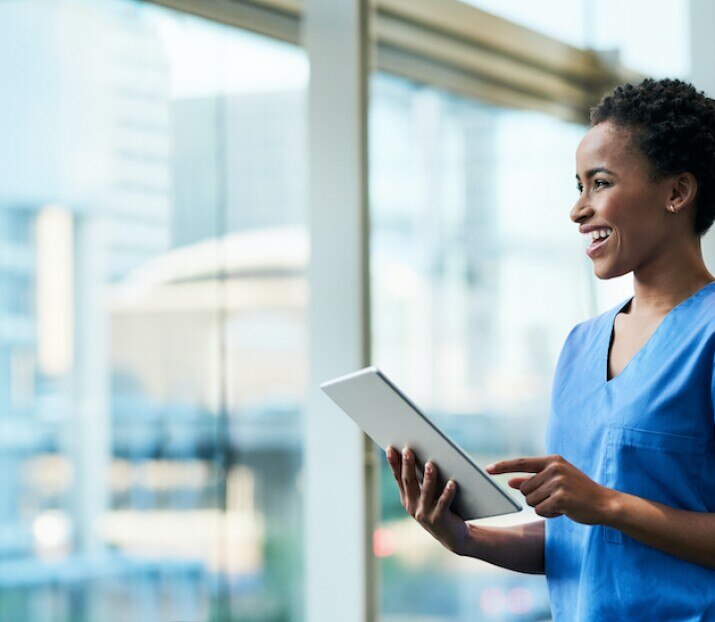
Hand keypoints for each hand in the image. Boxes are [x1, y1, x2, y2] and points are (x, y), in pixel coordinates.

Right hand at [385, 446, 469, 553]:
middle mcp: (412, 506)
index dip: (393, 463)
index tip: (390, 448)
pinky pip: (443, 503)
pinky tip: (452, 483)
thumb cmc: (438, 508)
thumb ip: (420, 480)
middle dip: (408, 465)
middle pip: (409, 482)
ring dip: (428, 478)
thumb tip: (420, 455)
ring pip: (426, 492)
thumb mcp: (425, 495)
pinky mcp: (439, 519)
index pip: (398, 477)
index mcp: (407, 498)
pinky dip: (447, 493)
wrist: (452, 535)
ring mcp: (425, 514)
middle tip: (408, 450)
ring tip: (430, 464)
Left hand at [486, 455, 617, 524]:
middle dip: (535, 498)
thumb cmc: (578, 493)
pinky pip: (540, 510)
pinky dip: (549, 514)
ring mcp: (558, 483)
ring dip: (542, 507)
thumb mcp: (556, 481)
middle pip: (524, 488)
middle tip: (556, 498)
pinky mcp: (561, 498)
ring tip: (561, 503)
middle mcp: (554, 469)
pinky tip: (564, 511)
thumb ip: (532, 480)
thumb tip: (510, 481)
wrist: (606, 504)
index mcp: (552, 461)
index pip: (521, 462)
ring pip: (530, 501)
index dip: (502, 466)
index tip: (487, 469)